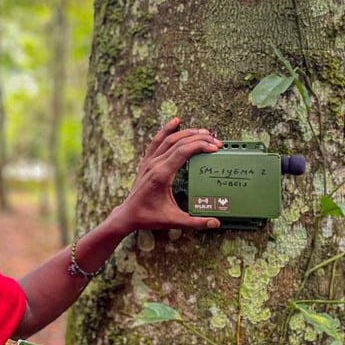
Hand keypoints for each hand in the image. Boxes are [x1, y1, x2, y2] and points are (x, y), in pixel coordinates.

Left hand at [115, 117, 223, 231]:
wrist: (127, 215)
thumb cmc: (149, 217)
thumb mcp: (173, 221)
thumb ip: (195, 222)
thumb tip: (215, 223)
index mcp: (161, 175)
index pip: (183, 152)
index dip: (200, 146)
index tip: (215, 147)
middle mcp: (154, 164)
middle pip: (179, 142)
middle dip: (199, 138)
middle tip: (216, 140)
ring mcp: (148, 162)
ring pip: (168, 139)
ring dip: (187, 133)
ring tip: (204, 132)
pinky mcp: (146, 162)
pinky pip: (156, 141)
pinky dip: (166, 130)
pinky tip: (175, 121)